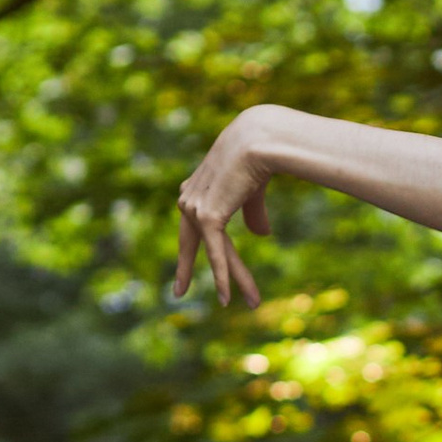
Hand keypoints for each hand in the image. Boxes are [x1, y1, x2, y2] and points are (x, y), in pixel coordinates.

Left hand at [174, 108, 276, 306]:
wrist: (258, 140)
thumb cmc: (257, 157)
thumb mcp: (252, 191)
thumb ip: (253, 214)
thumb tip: (261, 235)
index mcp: (193, 191)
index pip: (190, 227)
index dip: (188, 250)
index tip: (180, 263)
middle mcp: (188, 200)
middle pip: (195, 244)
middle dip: (186, 270)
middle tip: (179, 293)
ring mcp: (194, 209)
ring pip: (217, 254)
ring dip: (238, 280)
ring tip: (254, 302)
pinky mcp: (207, 217)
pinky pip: (216, 253)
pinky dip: (225, 276)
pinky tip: (228, 298)